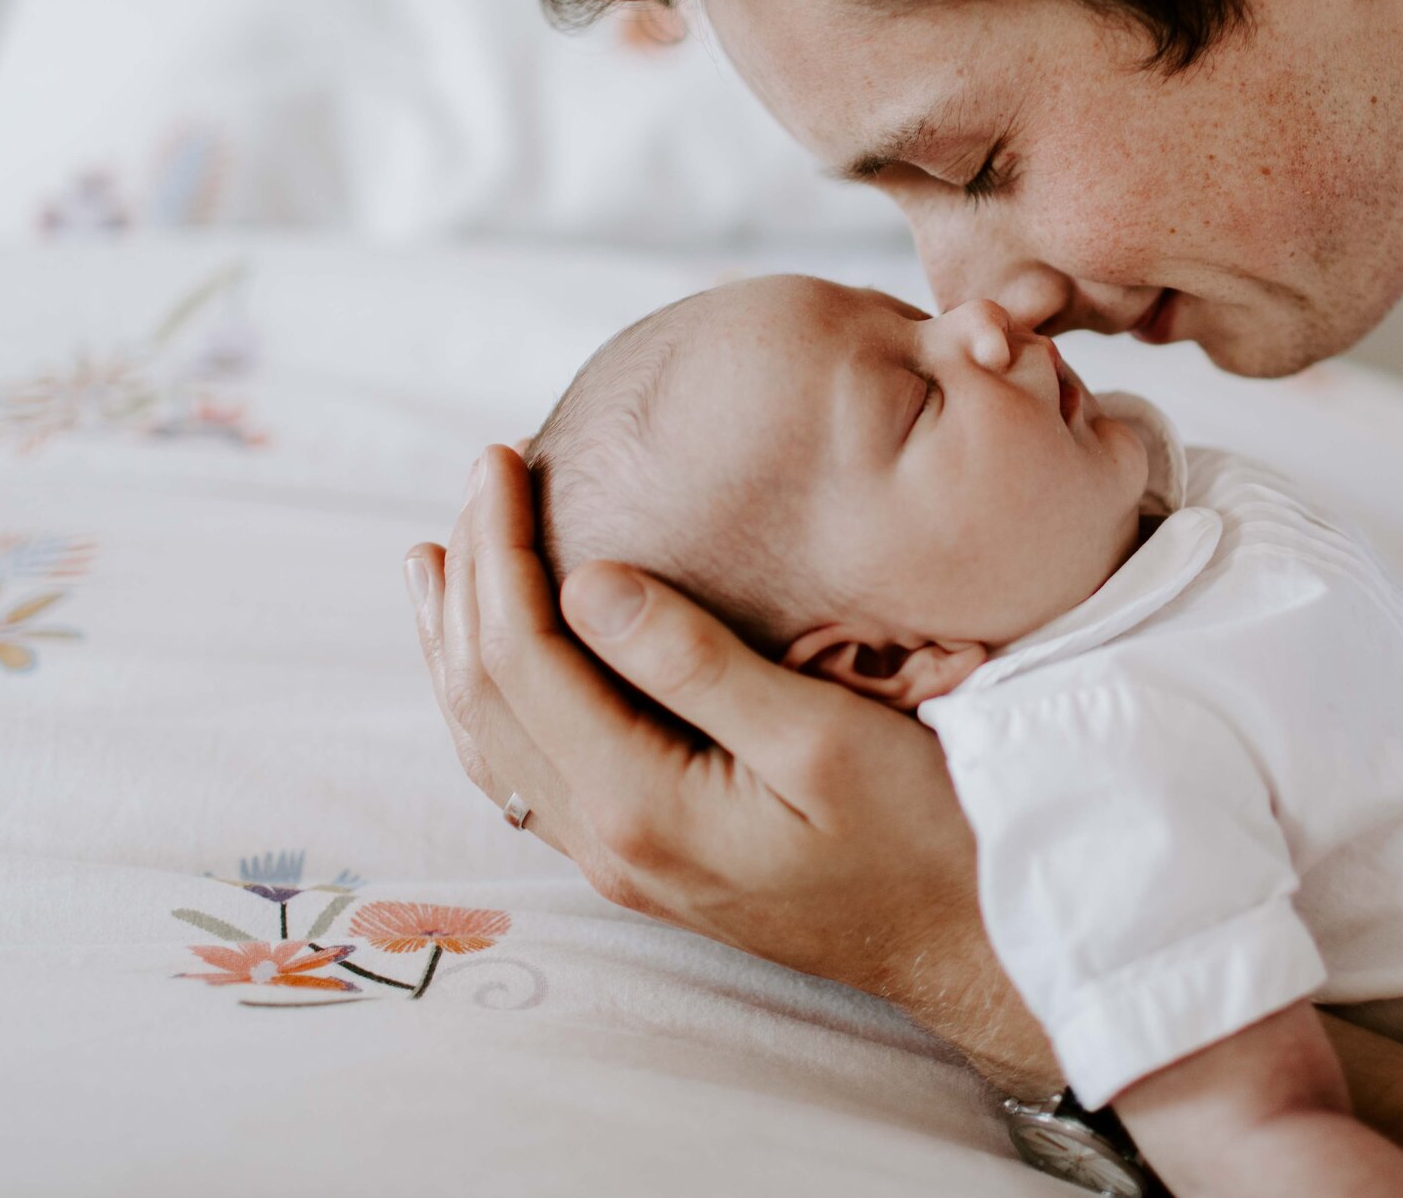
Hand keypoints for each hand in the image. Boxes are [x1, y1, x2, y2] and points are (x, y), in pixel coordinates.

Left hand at [405, 445, 1056, 1089]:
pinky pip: (532, 771)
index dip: (501, 550)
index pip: (524, 657)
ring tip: (439, 559)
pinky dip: (498, 698)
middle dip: (471, 577)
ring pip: (496, 742)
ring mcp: (622, 860)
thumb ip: (699, 663)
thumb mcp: (823, 737)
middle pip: (490, 696)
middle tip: (481, 474)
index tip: (502, 460)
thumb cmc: (920, 833)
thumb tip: (589, 581)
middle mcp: (611, 842)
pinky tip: (500, 662)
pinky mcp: (646, 858)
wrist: (963, 940)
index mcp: (643, 805)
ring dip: (459, 642)